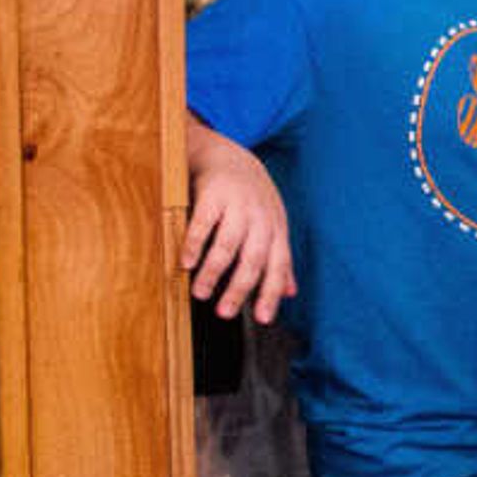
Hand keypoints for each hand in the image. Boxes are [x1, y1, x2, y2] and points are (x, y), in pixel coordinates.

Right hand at [182, 123, 296, 322]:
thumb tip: (291, 292)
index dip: (270, 293)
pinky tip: (185, 262)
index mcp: (276, 231)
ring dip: (213, 272)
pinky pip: (203, 224)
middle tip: (224, 313)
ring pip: (227, 245)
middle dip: (239, 289)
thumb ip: (280, 259)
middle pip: (252, 260)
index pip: (277, 266)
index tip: (262, 319)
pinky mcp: (213, 195)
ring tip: (200, 292)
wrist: (229, 157)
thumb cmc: (252, 199)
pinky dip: (194, 244)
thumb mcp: (273, 226)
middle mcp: (260, 220)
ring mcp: (237, 207)